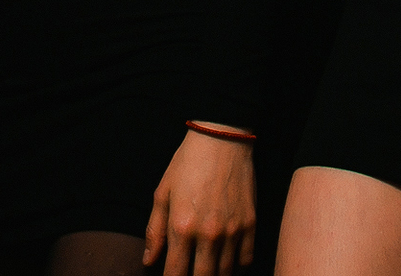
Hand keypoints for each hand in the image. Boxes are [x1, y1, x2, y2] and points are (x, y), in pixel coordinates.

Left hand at [143, 126, 256, 275]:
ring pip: (225, 273)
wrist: (222, 138)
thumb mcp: (163, 193)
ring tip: (206, 267)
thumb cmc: (188, 163)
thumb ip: (155, 230)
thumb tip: (149, 261)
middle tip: (189, 271)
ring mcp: (233, 230)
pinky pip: (246, 259)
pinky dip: (237, 264)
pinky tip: (226, 257)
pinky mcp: (250, 223)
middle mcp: (208, 234)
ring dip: (214, 274)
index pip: (175, 274)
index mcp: (182, 227)